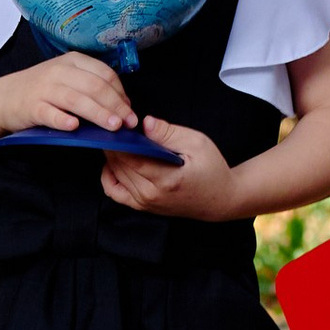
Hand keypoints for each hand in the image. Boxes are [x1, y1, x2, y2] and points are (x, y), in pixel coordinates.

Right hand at [0, 51, 135, 141]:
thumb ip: (92, 87)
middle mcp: (59, 71)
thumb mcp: (68, 78)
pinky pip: (49, 113)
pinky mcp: (31, 107)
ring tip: (113, 127)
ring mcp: (44, 88)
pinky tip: (74, 127)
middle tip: (128, 123)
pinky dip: (62, 119)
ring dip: (97, 113)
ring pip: (76, 99)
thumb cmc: (43, 90)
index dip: (122, 93)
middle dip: (115, 105)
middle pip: (94, 87)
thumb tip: (122, 105)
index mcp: (73, 61)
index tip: (131, 111)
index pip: (105, 74)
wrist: (4, 97)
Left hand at [101, 117, 238, 217]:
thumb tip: (145, 122)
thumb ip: (168, 132)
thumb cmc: (211, 170)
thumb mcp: (196, 143)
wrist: (220, 200)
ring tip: (116, 141)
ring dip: (111, 157)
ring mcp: (145, 203)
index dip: (119, 141)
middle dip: (113, 145)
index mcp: (166, 179)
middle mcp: (151, 195)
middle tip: (114, 128)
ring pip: (114, 176)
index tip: (115, 125)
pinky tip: (114, 162)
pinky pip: (114, 191)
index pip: (131, 158)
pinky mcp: (142, 206)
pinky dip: (109, 176)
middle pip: (119, 166)